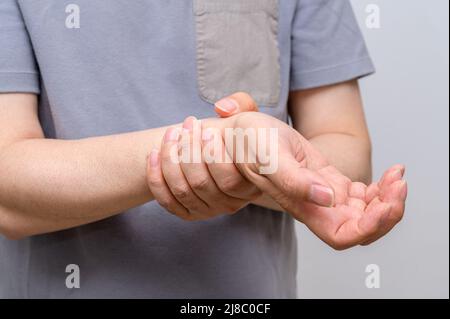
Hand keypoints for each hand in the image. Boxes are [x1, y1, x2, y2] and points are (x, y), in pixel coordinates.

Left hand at [146, 93, 260, 220]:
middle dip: (188, 150)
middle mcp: (230, 205)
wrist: (224, 153)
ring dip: (170, 159)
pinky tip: (154, 153)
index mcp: (250, 186)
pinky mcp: (189, 213)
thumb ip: (242, 104)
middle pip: (201, 183)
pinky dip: (156, 177)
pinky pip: (167, 201)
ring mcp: (208, 211)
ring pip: (181, 190)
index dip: (213, 154)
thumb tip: (221, 109)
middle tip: (187, 124)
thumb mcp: (249, 116)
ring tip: (172, 133)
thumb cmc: (239, 135)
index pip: (229, 180)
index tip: (206, 129)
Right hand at [229, 112, 406, 249]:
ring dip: (388, 199)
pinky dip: (381, 187)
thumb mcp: (268, 154)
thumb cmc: (249, 142)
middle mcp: (317, 206)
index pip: (341, 234)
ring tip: (396, 175)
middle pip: (361, 228)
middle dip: (387, 212)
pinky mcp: (329, 181)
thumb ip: (292, 179)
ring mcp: (325, 195)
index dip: (367, 228)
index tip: (383, 206)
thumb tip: (326, 199)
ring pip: (366, 213)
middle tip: (397, 183)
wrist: (245, 133)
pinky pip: (363, 196)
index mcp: (303, 206)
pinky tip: (389, 171)